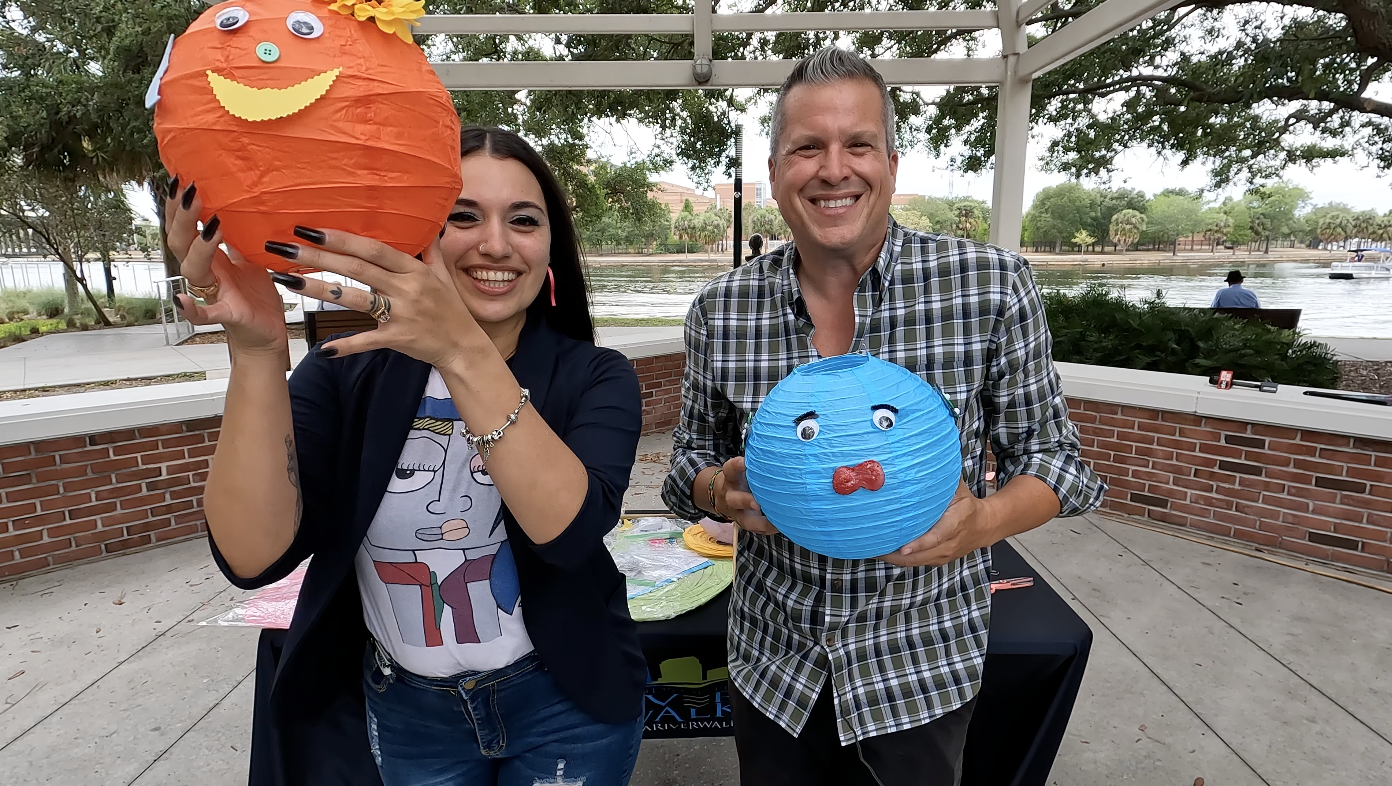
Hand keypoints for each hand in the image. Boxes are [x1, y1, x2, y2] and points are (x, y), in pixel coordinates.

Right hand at [164, 181, 288, 354]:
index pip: (186, 227)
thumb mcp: (250, 258)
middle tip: (192, 193)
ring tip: (210, 228)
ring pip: (193, 270)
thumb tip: (238, 203)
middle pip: (181, 243)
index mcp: (212, 257)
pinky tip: (181, 300)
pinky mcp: (228, 314)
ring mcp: (214, 294)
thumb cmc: (255, 294)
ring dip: (199, 249)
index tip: (178, 178)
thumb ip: (239, 237)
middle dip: (184, 218)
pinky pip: (205, 314)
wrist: (266, 332)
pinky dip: (192, 309)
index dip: (177, 205)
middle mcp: (207, 273)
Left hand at [266, 229, 487, 367]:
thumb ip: (430, 249)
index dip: (342, 238)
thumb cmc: (450, 310)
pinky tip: (322, 349)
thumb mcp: (443, 275)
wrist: (463, 347)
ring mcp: (401, 314)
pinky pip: (367, 341)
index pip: (374, 249)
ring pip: (354, 300)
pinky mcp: (397, 338)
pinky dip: (345, 346)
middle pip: (357, 269)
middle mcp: (406, 289)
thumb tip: (427, 223)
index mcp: (414, 270)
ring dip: (319, 291)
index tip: (312, 229)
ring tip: (288, 282)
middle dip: (319, 257)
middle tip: (286, 247)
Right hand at [715, 457, 777, 535]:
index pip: (730, 469)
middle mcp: (730, 496)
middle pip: (734, 499)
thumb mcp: (740, 468)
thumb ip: (754, 460)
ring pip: (744, 520)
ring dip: (759, 522)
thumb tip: (779, 438)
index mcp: (729, 478)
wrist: (721, 496)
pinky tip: (780, 527)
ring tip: (774, 523)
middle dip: (744, 501)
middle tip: (756, 502)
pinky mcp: (743, 523)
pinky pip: (755, 529)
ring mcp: (736, 512)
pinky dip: (766, 529)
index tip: (744, 461)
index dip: (736, 466)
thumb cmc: (740, 477)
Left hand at [878, 480, 997, 567]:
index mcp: (955, 523)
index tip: (903, 548)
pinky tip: (884, 552)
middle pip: (920, 555)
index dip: (919, 544)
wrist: (984, 526)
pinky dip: (899, 560)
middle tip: (874, 547)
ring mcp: (943, 554)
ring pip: (915, 562)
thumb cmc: (966, 504)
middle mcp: (949, 543)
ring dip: (894, 558)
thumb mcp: (958, 488)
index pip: (936, 537)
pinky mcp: (937, 560)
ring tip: (873, 549)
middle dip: (896, 555)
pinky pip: (916, 563)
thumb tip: (922, 459)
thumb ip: (941, 478)